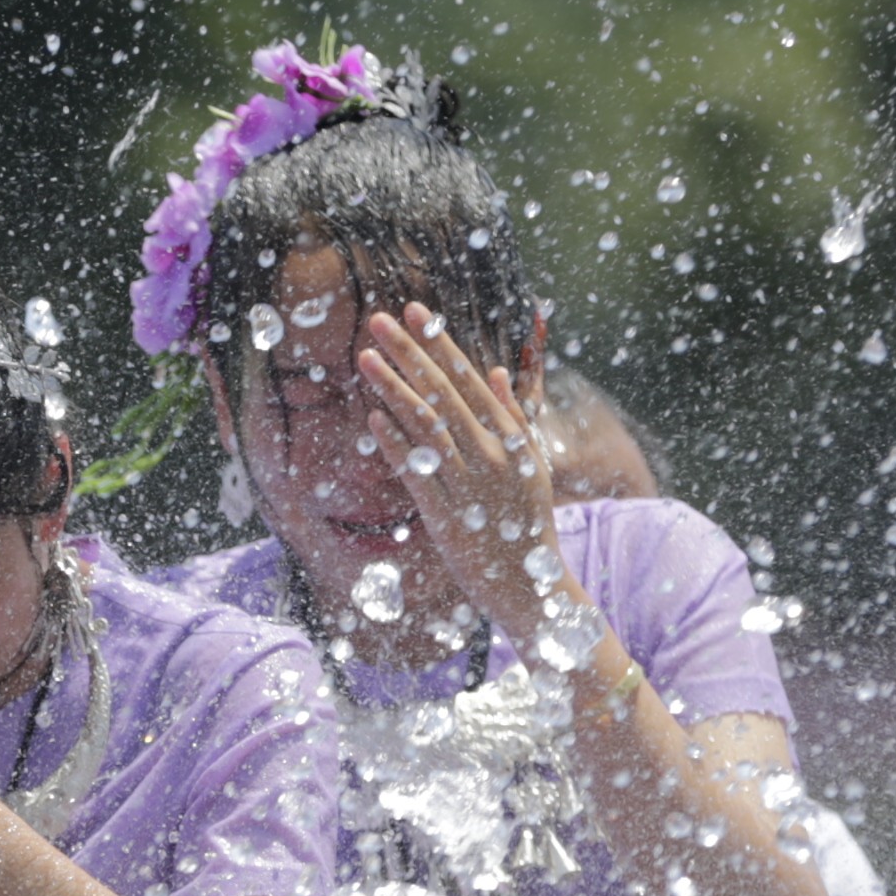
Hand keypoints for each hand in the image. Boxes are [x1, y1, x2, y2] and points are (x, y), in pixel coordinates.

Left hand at [356, 307, 584, 653]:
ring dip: (394, 388)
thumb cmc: (526, 522)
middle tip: (380, 321)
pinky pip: (416, 472)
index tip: (416, 312)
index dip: (440, 344)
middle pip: (443, 393)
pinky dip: (394, 443)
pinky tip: (372, 417)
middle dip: (410, 353)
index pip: (469, 379)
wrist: (530, 583)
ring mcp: (468, 484)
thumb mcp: (530, 462)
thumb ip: (513, 414)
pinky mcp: (447, 515)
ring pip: (426, 425)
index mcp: (511, 437)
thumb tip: (494, 369)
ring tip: (365, 359)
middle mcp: (491, 454)